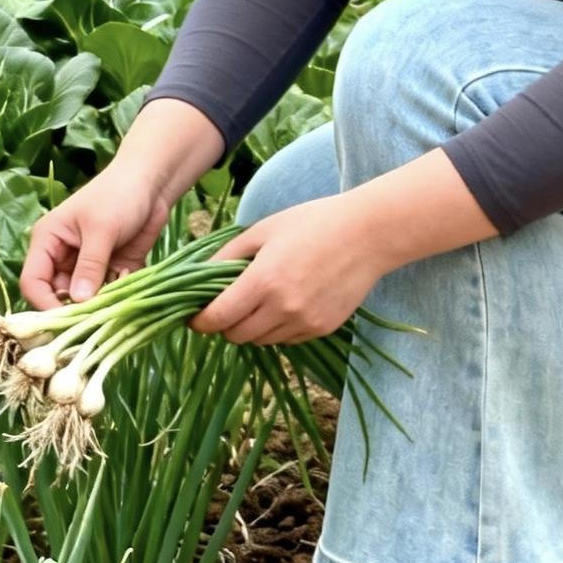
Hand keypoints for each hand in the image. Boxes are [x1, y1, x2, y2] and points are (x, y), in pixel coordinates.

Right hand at [20, 163, 171, 309]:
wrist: (152, 184)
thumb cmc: (119, 195)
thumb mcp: (101, 229)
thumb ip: (90, 265)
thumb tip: (78, 301)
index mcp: (48, 242)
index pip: (33, 282)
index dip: (43, 303)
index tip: (64, 320)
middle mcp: (63, 258)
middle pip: (56, 297)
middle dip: (73, 310)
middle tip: (94, 318)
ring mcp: (87, 267)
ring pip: (83, 301)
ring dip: (98, 306)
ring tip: (115, 302)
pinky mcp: (110, 272)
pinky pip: (107, 296)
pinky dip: (117, 297)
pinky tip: (130, 284)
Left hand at [188, 196, 383, 345]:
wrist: (368, 234)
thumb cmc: (313, 223)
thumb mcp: (264, 229)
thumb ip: (227, 255)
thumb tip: (198, 275)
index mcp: (263, 280)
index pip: (217, 318)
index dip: (199, 321)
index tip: (194, 316)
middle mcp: (282, 308)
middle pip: (236, 335)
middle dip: (225, 324)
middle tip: (227, 305)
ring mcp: (304, 322)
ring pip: (261, 340)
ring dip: (252, 326)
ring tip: (260, 300)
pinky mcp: (322, 329)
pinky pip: (286, 339)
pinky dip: (277, 327)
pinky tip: (287, 302)